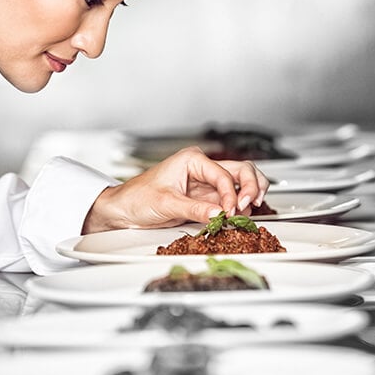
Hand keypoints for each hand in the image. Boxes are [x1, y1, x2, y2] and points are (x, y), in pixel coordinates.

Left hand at [83, 146, 269, 232]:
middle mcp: (202, 168)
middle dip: (250, 186)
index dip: (231, 193)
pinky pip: (231, 199)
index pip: (223, 174)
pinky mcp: (206, 199)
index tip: (230, 211)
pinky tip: (240, 215)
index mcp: (192, 160)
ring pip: (240, 181)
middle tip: (250, 205)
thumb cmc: (136, 198)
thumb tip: (220, 213)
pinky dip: (240, 206)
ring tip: (250, 209)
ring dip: (250, 193)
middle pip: (241, 170)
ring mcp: (206, 184)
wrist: (123, 210)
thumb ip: (195, 209)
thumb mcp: (166, 203)